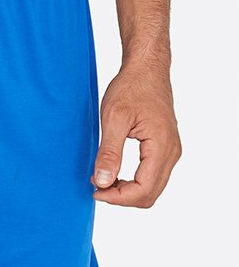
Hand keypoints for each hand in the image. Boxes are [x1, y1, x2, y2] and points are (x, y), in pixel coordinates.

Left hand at [93, 63, 180, 207]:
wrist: (147, 68)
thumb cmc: (131, 87)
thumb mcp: (114, 118)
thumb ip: (109, 153)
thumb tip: (102, 183)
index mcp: (161, 145)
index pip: (143, 190)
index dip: (118, 198)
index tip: (95, 191)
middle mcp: (172, 152)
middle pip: (149, 195)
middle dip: (122, 197)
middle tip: (97, 186)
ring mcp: (171, 151)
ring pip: (151, 190)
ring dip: (126, 192)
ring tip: (103, 179)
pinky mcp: (165, 149)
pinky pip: (152, 178)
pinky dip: (132, 183)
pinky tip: (114, 174)